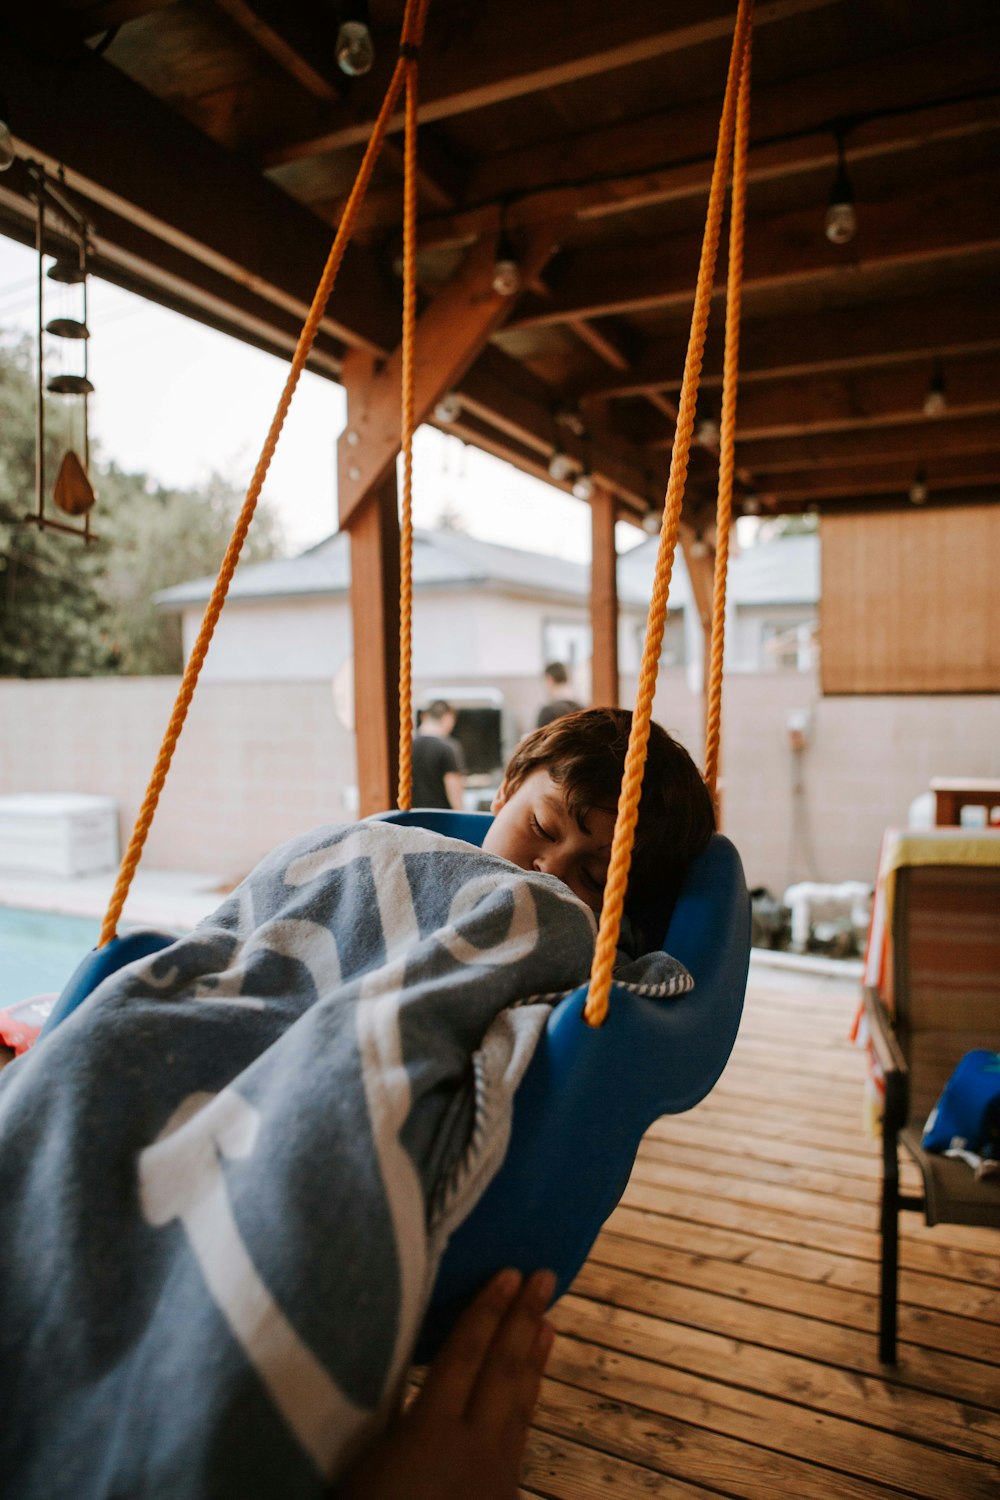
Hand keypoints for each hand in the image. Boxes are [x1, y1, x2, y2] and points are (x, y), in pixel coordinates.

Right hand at [338, 1267, 555, 1499]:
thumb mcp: (364, 1459)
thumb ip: (392, 1410)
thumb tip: (407, 1356)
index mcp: (430, 1432)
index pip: (465, 1355)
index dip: (486, 1311)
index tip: (506, 1273)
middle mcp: (471, 1447)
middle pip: (502, 1370)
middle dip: (522, 1319)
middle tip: (544, 1276)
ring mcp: (493, 1474)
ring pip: (520, 1404)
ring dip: (534, 1357)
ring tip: (549, 1320)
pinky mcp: (502, 1497)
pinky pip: (520, 1434)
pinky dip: (529, 1398)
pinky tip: (531, 1386)